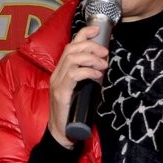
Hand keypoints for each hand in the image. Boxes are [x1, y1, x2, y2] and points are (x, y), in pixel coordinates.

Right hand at [48, 25, 108, 148]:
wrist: (62, 132)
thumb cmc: (74, 111)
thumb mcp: (82, 89)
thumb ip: (88, 76)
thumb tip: (103, 65)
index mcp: (61, 71)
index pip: (70, 45)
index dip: (83, 34)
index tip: (98, 29)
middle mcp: (57, 73)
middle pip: (71, 48)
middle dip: (91, 45)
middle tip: (105, 52)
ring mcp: (57, 82)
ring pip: (72, 58)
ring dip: (92, 58)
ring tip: (103, 65)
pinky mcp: (61, 92)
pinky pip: (74, 74)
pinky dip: (88, 71)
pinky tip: (97, 75)